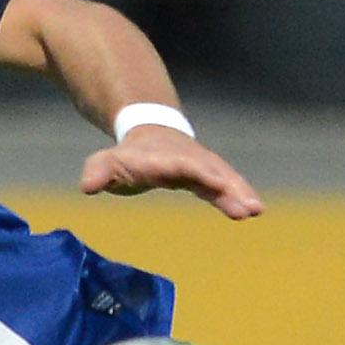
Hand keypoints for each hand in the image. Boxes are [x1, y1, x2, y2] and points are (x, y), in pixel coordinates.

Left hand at [81, 124, 263, 218]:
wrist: (148, 133)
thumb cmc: (127, 156)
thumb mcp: (106, 162)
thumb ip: (98, 172)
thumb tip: (87, 186)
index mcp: (163, 158)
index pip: (182, 166)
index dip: (199, 174)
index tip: (216, 184)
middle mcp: (188, 160)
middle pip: (211, 173)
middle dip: (229, 188)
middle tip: (248, 207)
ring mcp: (201, 167)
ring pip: (224, 178)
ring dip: (240, 193)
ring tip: (256, 210)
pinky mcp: (208, 177)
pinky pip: (226, 187)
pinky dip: (239, 196)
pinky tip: (254, 211)